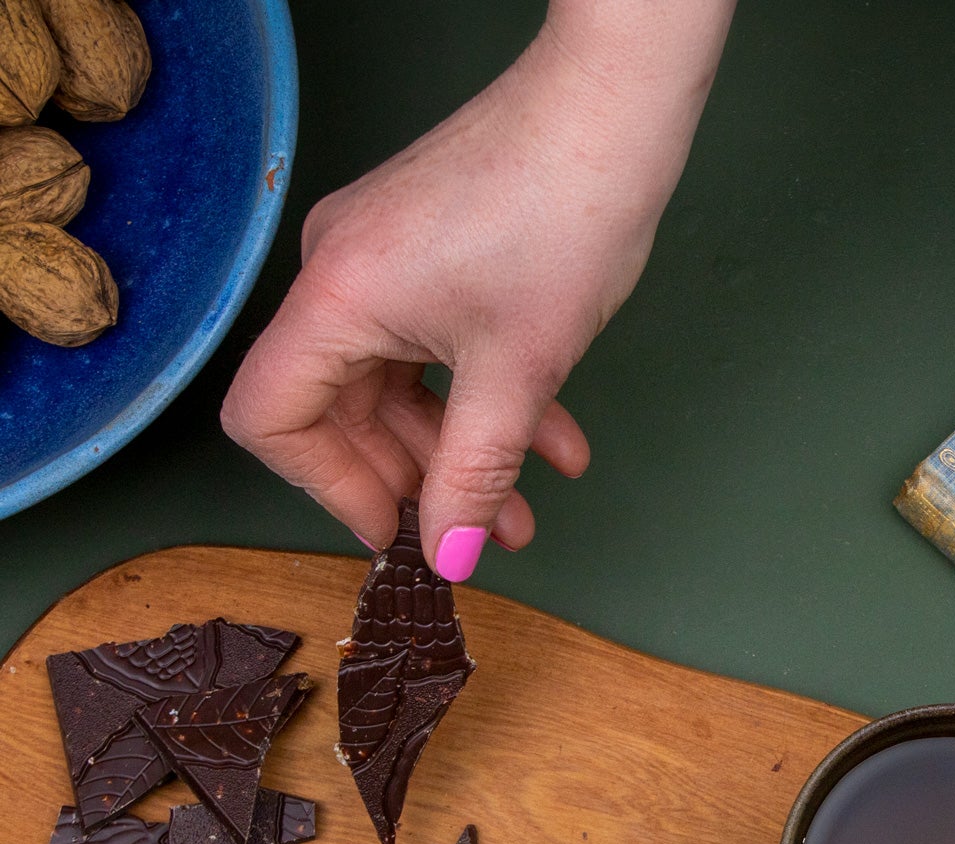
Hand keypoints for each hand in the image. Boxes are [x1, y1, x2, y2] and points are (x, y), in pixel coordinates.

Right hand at [222, 0, 734, 575]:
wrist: (614, 111)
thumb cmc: (561, 218)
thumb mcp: (517, 373)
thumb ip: (475, 473)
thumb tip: (448, 553)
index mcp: (334, 299)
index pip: (273, 418)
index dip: (328, 487)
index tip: (396, 530)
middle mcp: (340, 276)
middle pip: (344, 412)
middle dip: (420, 484)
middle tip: (475, 537)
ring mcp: (385, 261)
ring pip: (405, 388)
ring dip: (466, 454)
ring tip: (525, 512)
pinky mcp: (430, 251)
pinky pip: (439, 348)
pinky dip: (490, 400)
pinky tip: (557, 443)